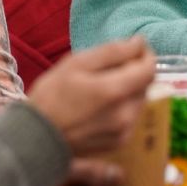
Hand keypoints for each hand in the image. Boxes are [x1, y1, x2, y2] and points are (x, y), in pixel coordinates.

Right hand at [29, 37, 155, 156]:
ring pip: (139, 100)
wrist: (37, 138)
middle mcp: (125, 114)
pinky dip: (123, 105)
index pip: (149, 69)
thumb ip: (112, 51)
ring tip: (102, 86)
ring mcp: (124, 131)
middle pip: (145, 84)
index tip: (134, 48)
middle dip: (134, 71)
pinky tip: (101, 104)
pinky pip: (131, 116)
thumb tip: (138, 43)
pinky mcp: (120, 142)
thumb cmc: (51, 96)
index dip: (145, 55)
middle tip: (109, 67)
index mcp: (115, 91)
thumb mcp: (76, 63)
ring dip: (129, 88)